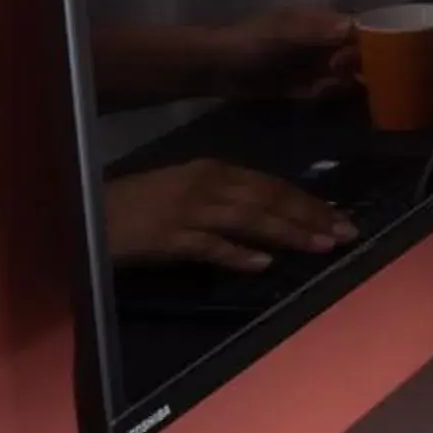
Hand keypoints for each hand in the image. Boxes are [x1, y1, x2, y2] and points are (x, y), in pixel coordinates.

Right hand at [102, 160, 357, 271]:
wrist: (86, 213)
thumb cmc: (137, 203)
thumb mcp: (186, 190)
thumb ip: (225, 199)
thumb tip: (267, 219)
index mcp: (212, 169)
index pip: (271, 184)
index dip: (307, 201)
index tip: (338, 215)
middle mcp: (205, 184)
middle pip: (268, 199)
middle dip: (311, 216)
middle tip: (346, 232)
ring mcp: (187, 210)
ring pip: (249, 219)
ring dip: (289, 232)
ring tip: (321, 246)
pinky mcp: (167, 238)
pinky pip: (209, 246)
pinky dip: (237, 254)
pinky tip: (263, 263)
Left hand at [206, 5, 359, 101]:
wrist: (219, 69)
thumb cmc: (250, 42)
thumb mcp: (282, 33)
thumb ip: (315, 31)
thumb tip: (351, 26)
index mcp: (326, 19)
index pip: (363, 28)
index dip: (371, 43)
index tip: (361, 59)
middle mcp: (330, 40)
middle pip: (363, 54)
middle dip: (355, 68)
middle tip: (333, 76)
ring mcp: (322, 64)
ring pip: (351, 75)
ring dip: (340, 85)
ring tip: (319, 88)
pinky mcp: (312, 85)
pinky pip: (333, 91)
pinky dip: (327, 94)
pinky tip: (310, 95)